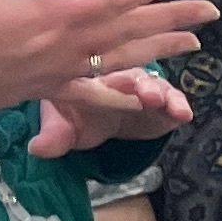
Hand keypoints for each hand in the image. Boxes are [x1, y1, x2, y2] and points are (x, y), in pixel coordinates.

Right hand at [0, 0, 213, 134]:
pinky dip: (122, 94)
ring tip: (194, 43)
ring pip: (123, 60)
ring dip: (161, 50)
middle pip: (133, 29)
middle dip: (175, 17)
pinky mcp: (43, 91)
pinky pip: (93, 94)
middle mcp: (66, 45)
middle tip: (212, 10)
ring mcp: (58, 72)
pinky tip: (142, 95)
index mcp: (54, 13)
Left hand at [33, 68, 193, 156]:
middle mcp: (123, 75)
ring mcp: (147, 85)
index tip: (115, 84)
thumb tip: (37, 148)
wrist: (101, 114)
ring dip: (161, 92)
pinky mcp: (166, 101)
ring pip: (156, 84)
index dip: (109, 80)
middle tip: (144, 94)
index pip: (100, 72)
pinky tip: (184, 115)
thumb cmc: (79, 113)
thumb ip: (53, 136)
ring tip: (163, 103)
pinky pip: (175, 99)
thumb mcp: (63, 126)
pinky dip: (180, 105)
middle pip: (133, 74)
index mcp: (93, 76)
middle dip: (140, 83)